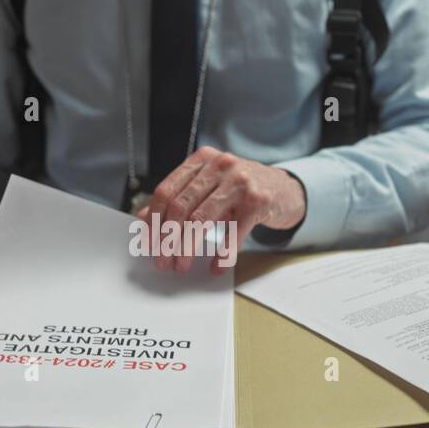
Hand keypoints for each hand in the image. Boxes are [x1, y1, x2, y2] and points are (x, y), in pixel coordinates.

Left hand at [137, 146, 305, 274]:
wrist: (285, 189)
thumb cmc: (241, 191)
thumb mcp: (209, 189)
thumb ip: (179, 199)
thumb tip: (143, 220)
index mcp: (202, 160)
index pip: (166, 191)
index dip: (153, 221)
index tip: (149, 245)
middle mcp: (219, 165)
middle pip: (180, 207)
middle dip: (167, 240)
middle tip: (164, 262)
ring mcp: (240, 181)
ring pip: (200, 220)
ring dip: (187, 249)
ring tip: (182, 266)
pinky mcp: (258, 201)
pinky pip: (232, 233)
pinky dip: (222, 255)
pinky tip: (216, 267)